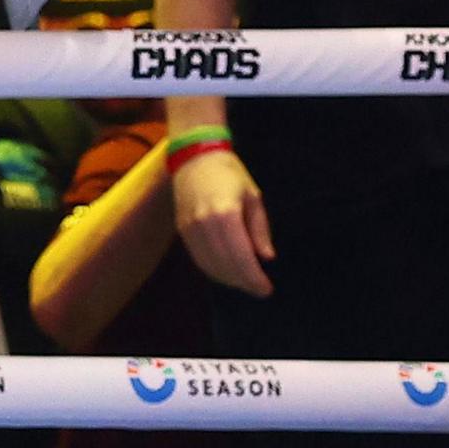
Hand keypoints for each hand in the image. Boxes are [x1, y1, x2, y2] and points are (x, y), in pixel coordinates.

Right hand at [171, 142, 273, 295]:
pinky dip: (213, 269)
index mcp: (226, 214)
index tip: (266, 289)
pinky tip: (226, 272)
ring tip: (244, 282)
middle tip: (259, 289)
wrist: (195, 158)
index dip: (254, 277)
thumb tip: (266, 257)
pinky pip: (198, 257)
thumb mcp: (253, 197)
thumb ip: (259, 229)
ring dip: (228, 278)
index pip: (241, 256)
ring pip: (209, 264)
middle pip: (224, 264)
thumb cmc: (230, 174)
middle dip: (243, 281)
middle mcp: (204, 224)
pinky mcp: (182, 229)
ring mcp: (190, 228)